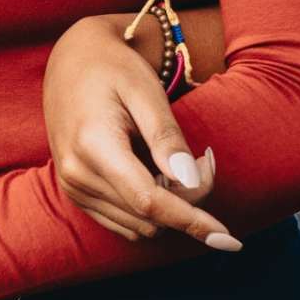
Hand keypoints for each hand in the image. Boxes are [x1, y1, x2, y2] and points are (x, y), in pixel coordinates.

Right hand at [43, 15, 243, 249]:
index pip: (149, 201)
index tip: (229, 240)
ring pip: (139, 226)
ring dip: (169, 207)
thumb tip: (190, 184)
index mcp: (93, 146)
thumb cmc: (113, 68)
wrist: (71, 58)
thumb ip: (166, 138)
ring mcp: (72, 187)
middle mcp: (77, 175)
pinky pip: (123, 222)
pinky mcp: (75, 193)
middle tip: (202, 158)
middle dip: (187, 200)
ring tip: (177, 161)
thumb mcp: (146, 91)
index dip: (192, 222)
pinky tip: (156, 174)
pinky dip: (149, 209)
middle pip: (150, 216)